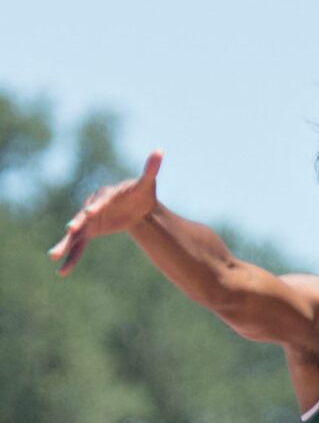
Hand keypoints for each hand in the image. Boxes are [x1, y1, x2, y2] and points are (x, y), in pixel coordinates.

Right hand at [48, 149, 162, 275]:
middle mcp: (93, 207)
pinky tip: (63, 272)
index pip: (100, 200)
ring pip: (75, 234)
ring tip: (54, 256)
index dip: (96, 206)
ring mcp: (89, 220)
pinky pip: (79, 246)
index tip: (90, 212)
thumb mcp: (146, 184)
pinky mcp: (89, 231)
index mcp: (106, 195)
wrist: (135, 207)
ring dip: (65, 245)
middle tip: (69, 230)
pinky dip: (72, 258)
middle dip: (75, 224)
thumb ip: (150, 170)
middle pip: (82, 217)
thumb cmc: (140, 193)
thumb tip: (160, 151)